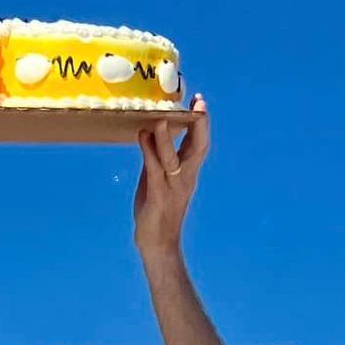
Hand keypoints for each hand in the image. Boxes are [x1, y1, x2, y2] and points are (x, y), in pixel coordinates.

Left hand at [133, 98, 208, 259]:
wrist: (159, 243)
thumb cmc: (159, 210)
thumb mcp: (161, 179)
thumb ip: (159, 157)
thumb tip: (152, 132)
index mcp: (189, 173)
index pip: (200, 144)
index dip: (202, 122)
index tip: (200, 101)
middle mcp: (185, 178)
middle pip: (198, 147)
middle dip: (199, 124)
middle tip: (199, 102)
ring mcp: (172, 187)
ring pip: (173, 158)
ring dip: (167, 137)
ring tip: (162, 116)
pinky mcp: (157, 196)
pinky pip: (154, 170)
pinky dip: (148, 151)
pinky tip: (143, 136)